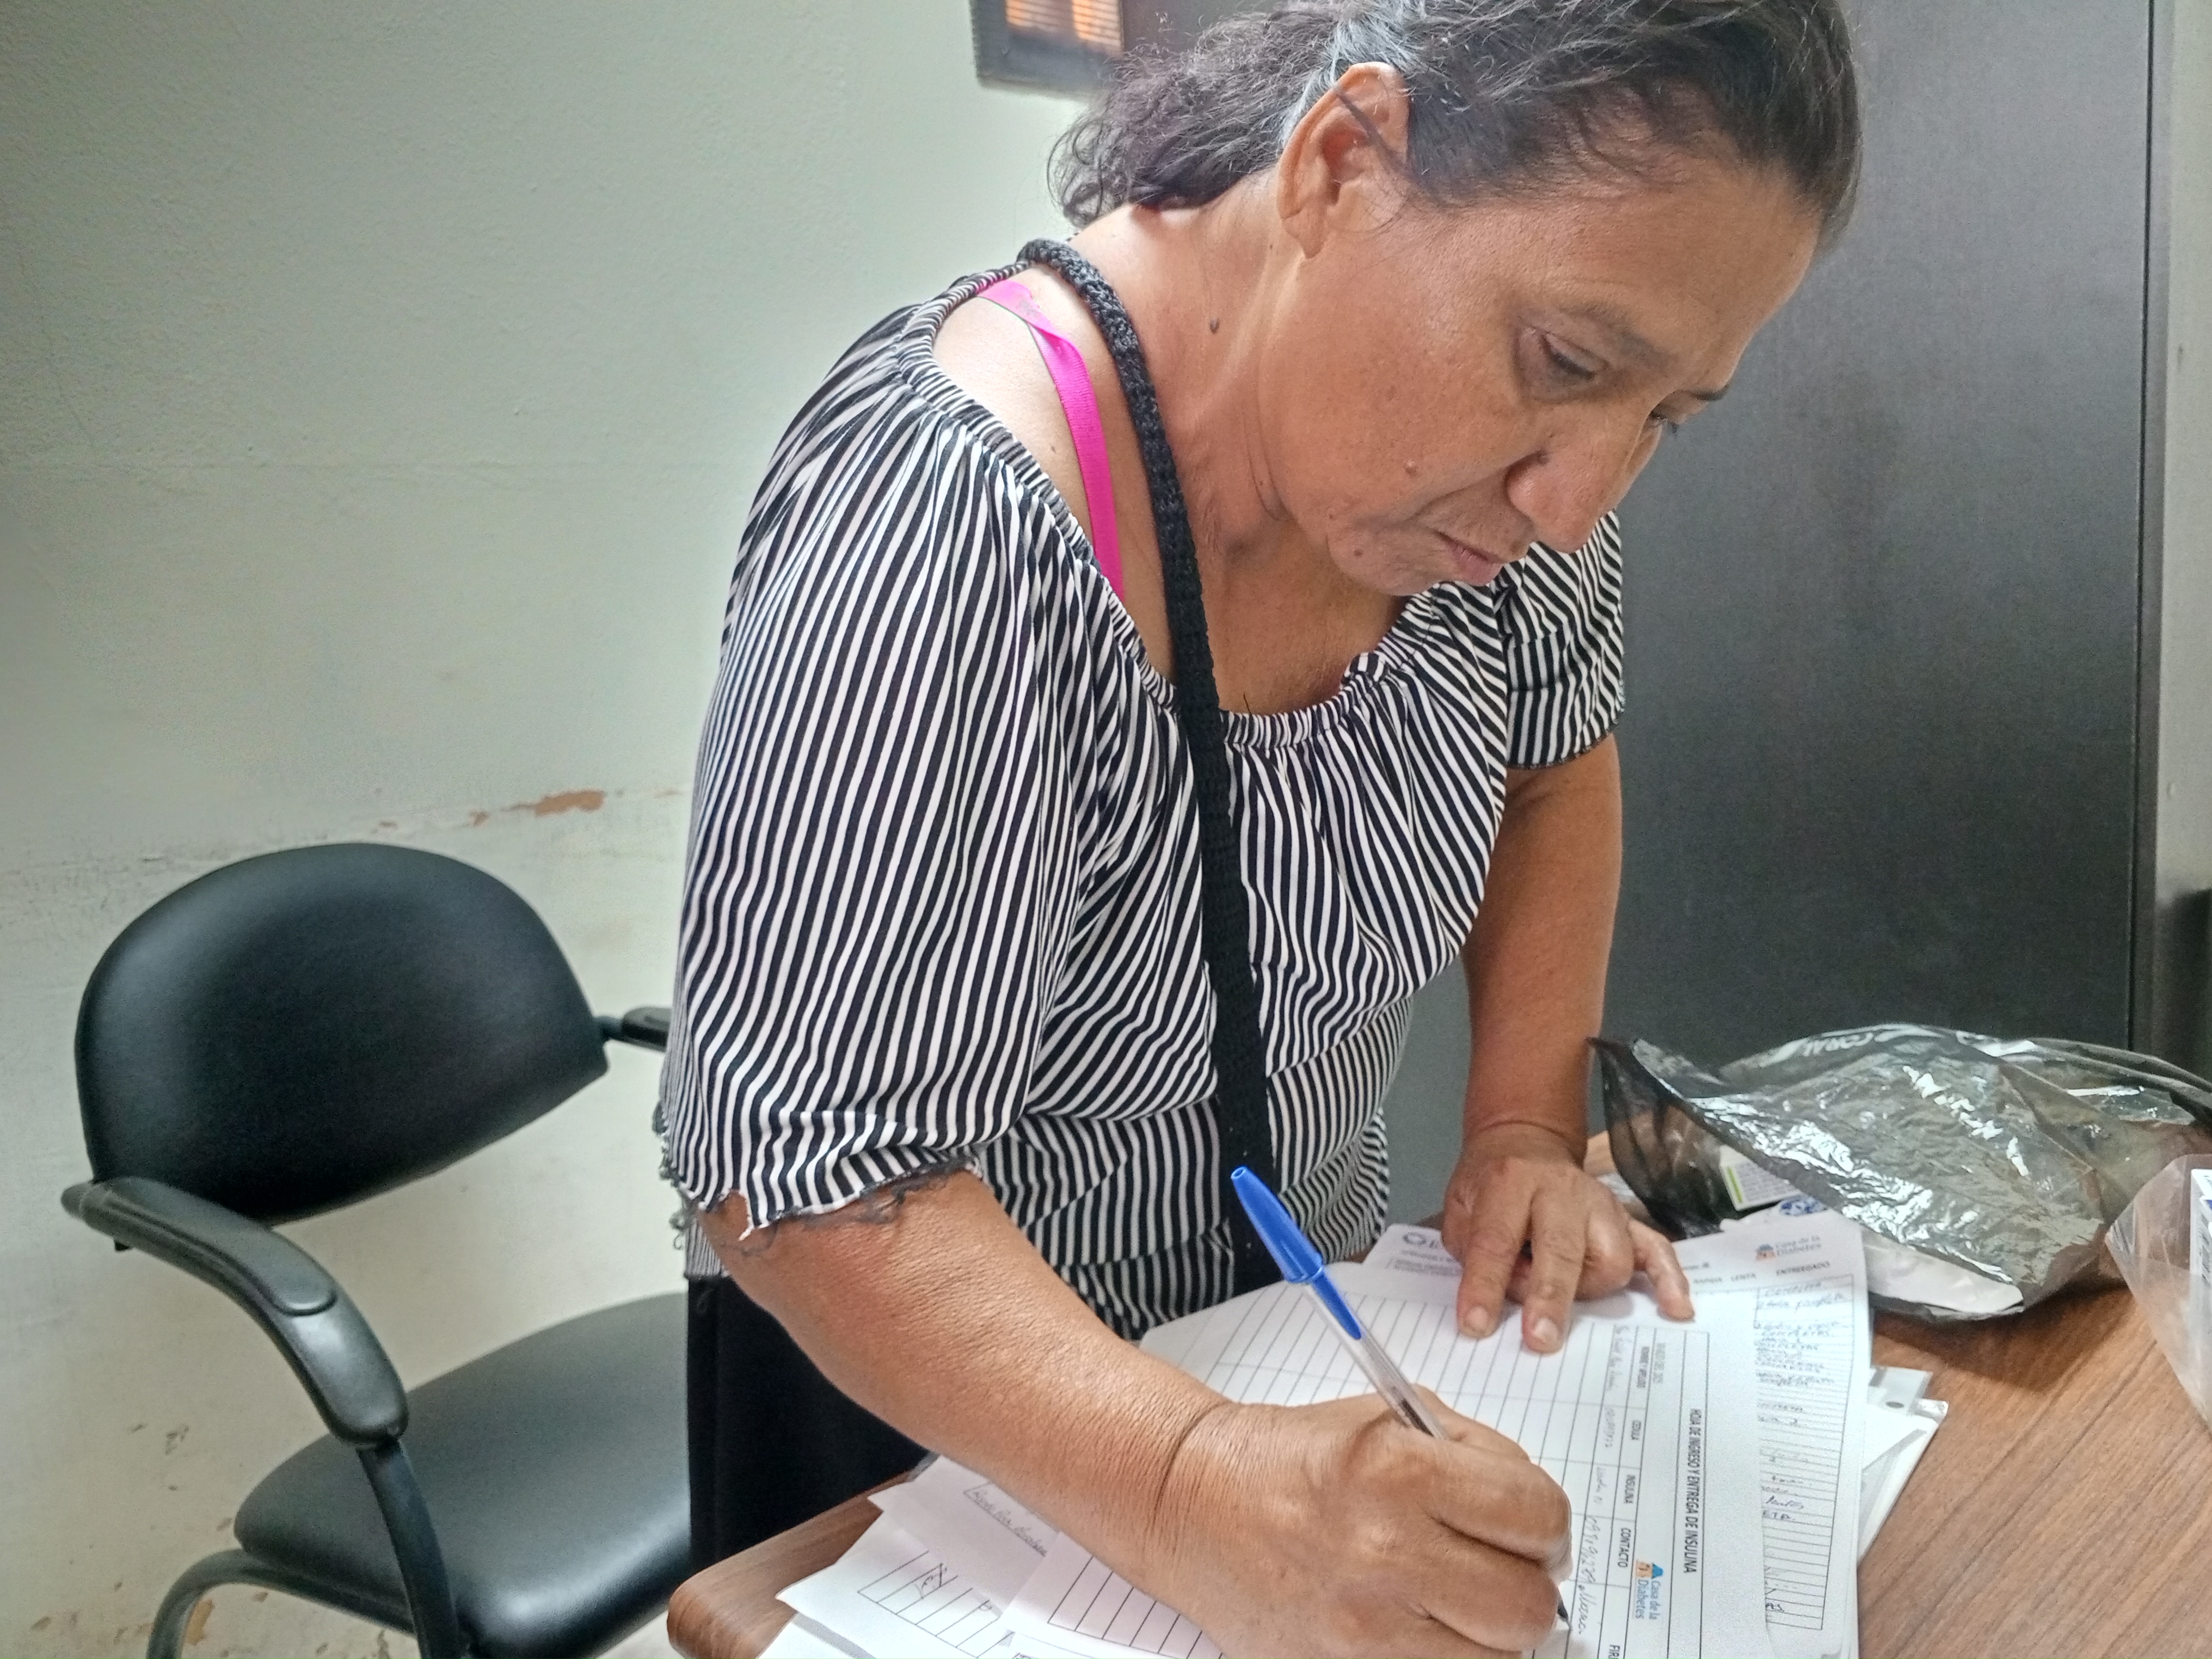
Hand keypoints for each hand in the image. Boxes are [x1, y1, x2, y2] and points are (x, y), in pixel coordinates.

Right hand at [1136, 1391, 1569, 1658]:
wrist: (1192, 1502)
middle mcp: (1384, 1551)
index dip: (1548, 1524)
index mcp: (1398, 1471)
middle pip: (1525, 1605)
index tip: (1534, 1527)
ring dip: (1492, 1633)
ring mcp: (1363, 1626)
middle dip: (1529, 1585)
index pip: (1535, 1515)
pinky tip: (1424, 1624)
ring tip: (1463, 1600)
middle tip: (1506, 1568)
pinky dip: (1446, 1654)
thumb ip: (1471, 1453)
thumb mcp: (1386, 1418)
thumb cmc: (1289, 1456)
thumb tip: (1537, 1515)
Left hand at [1441, 1122, 1693, 1350]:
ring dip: (1587, 1290)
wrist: (1524, 1143)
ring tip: (1562, 1295)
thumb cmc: (1489, 1185)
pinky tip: (1674, 1308)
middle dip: (1549, 1296)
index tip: (1475, 1326)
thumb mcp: (1460, 1206)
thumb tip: (1493, 1299)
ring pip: (1611, 1258)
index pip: (1496, 1239)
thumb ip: (1471, 1249)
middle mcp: (1562, 1191)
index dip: (1485, 1285)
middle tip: (1538, 1339)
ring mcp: (1601, 1204)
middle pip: (1561, 1248)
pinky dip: (1668, 1279)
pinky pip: (1656, 1249)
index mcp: (1511, 1181)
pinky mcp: (1626, 1218)